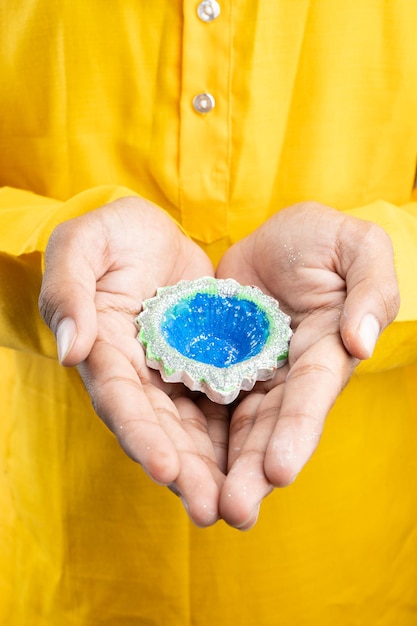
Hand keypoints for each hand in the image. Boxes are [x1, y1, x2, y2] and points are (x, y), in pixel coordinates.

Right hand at [39, 196, 227, 526]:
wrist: (152, 231)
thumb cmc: (111, 234)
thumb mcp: (82, 245)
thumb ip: (68, 291)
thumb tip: (71, 350)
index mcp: (105, 350)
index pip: (120, 400)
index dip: (140, 434)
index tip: (166, 469)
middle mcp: (138, 374)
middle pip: (159, 429)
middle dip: (184, 471)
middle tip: (213, 510)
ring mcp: (172, 374)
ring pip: (192, 428)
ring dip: (212, 468)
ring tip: (239, 505)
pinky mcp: (204, 365)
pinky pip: (220, 403)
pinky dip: (235, 434)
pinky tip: (257, 464)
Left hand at [216, 202, 399, 528]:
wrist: (275, 235)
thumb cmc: (324, 239)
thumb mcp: (358, 249)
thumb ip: (370, 291)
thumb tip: (359, 343)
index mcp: (324, 352)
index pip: (310, 396)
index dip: (297, 431)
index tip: (279, 470)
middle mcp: (288, 375)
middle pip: (271, 427)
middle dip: (255, 470)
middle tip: (234, 512)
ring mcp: (251, 374)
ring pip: (236, 426)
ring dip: (222, 467)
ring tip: (204, 507)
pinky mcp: (218, 363)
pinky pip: (203, 399)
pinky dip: (193, 431)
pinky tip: (176, 461)